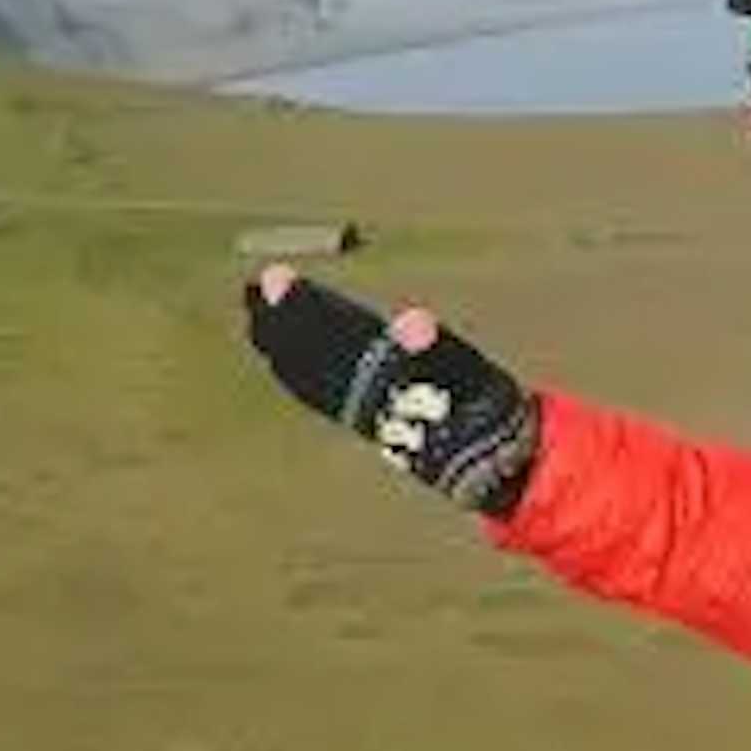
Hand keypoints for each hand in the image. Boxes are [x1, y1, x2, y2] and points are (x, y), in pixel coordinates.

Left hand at [240, 265, 540, 510]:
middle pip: (315, 357)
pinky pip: (321, 398)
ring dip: (283, 346)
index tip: (275, 279)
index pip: (334, 335)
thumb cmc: (491, 415)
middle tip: (253, 288)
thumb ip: (441, 350)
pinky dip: (298, 376)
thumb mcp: (476, 376)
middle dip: (285, 323)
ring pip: (312, 378)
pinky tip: (284, 362)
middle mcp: (367, 399)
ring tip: (256, 317)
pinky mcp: (370, 426)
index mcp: (386, 380)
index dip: (305, 307)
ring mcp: (365, 414)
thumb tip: (411, 321)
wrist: (497, 471)